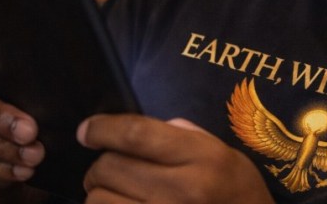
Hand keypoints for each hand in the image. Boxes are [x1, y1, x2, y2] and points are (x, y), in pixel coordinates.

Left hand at [77, 114, 273, 202]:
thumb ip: (183, 135)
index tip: (87, 130)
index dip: (102, 129)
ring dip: (100, 194)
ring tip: (115, 195)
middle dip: (102, 164)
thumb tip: (135, 132)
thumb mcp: (224, 154)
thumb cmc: (239, 193)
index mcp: (202, 158)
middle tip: (110, 169)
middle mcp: (182, 191)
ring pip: (99, 201)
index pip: (136, 135)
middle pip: (110, 167)